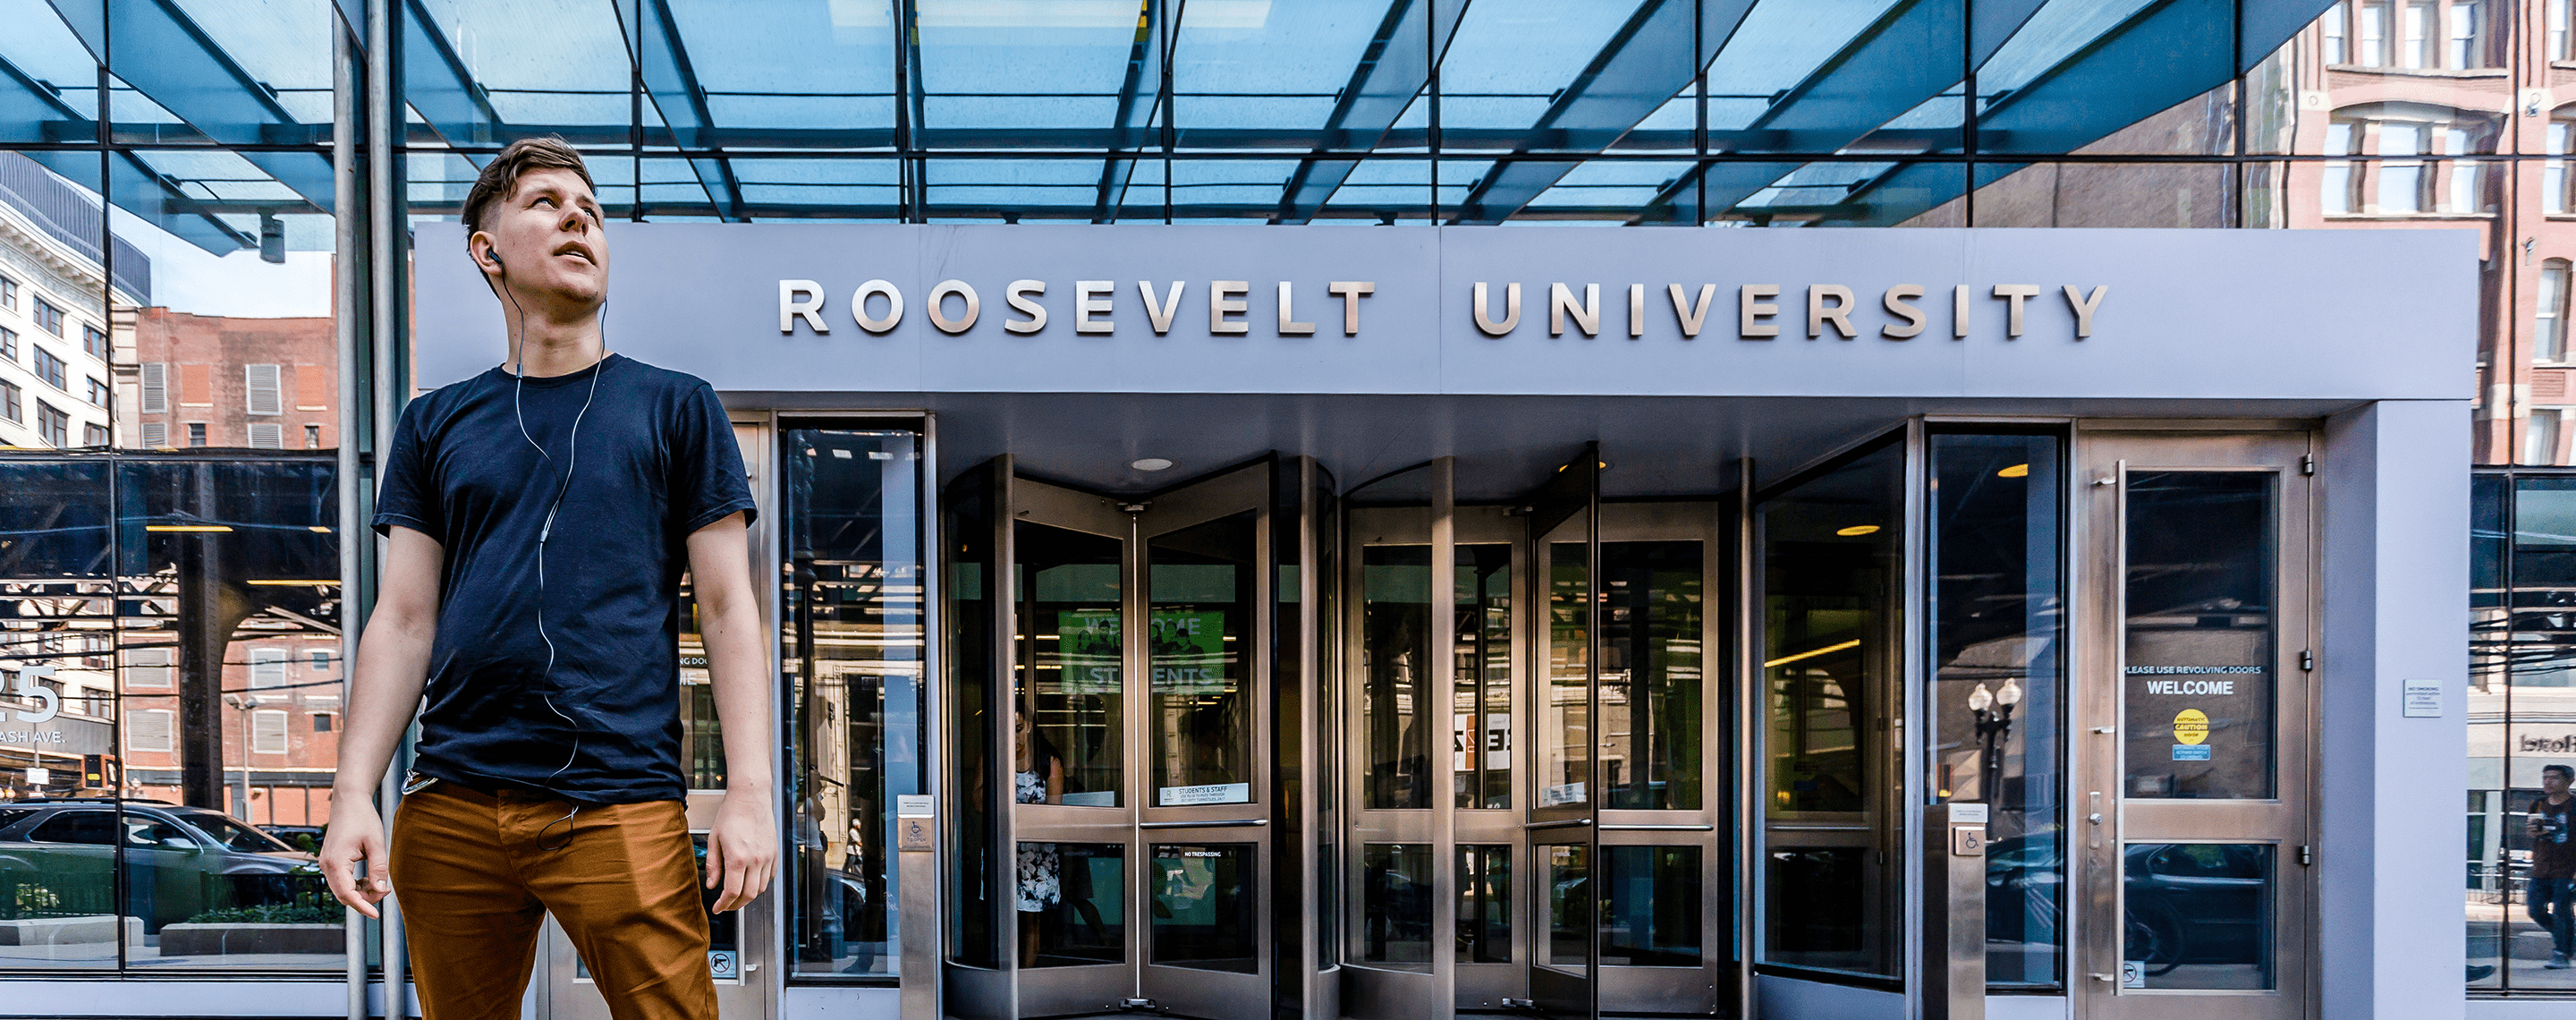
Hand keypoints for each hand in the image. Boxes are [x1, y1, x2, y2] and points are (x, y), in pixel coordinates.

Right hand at [320, 798, 390, 918]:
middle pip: (343, 895)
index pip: (347, 894)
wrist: (349, 800)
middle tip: (386, 890)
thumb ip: (378, 868)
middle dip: (364, 899)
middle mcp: (326, 865)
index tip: (376, 915)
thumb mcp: (376, 843)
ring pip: (342, 890)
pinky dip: (356, 885)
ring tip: (380, 883)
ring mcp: (326, 863)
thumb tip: (381, 891)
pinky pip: (341, 881)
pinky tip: (370, 879)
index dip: (362, 906)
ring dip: (361, 892)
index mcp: (335, 862)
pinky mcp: (330, 861)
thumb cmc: (363, 818)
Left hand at [705, 788, 775, 912]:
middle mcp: (756, 860)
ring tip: (737, 893)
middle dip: (736, 905)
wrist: (751, 797)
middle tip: (726, 905)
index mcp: (737, 858)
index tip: (718, 908)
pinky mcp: (775, 852)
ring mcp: (768, 856)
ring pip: (761, 888)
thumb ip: (713, 865)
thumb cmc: (730, 814)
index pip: (732, 892)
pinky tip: (750, 880)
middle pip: (749, 895)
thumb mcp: (714, 839)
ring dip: (748, 895)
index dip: (724, 904)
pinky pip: (770, 876)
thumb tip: (712, 885)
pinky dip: (760, 883)